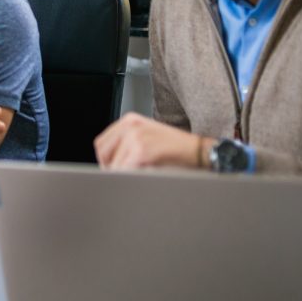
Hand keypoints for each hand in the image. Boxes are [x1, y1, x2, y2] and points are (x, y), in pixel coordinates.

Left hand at [94, 113, 212, 169]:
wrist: (199, 151)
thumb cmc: (176, 148)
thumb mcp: (148, 137)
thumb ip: (128, 144)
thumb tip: (109, 162)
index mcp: (130, 120)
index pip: (102, 142)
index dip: (105, 160)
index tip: (111, 170)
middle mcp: (130, 125)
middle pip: (103, 153)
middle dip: (109, 168)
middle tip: (119, 178)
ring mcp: (136, 136)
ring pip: (113, 164)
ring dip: (120, 175)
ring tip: (133, 180)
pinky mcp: (142, 150)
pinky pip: (124, 169)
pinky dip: (128, 178)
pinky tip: (139, 179)